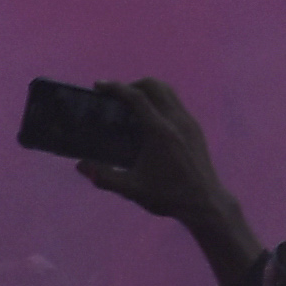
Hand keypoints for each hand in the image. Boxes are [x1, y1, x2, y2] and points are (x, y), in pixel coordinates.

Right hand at [78, 79, 263, 285]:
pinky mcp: (196, 128)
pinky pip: (176, 103)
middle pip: (155, 85)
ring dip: (148, 90)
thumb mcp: (131, 189)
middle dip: (132, 84)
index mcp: (160, 131)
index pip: (137, 97)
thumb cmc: (167, 195)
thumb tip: (80, 165)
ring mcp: (189, 122)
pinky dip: (160, 100)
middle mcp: (176, 120)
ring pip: (168, 91)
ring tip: (130, 104)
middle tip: (114, 95)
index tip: (99, 85)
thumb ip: (103, 176)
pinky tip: (149, 118)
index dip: (116, 87)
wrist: (205, 201)